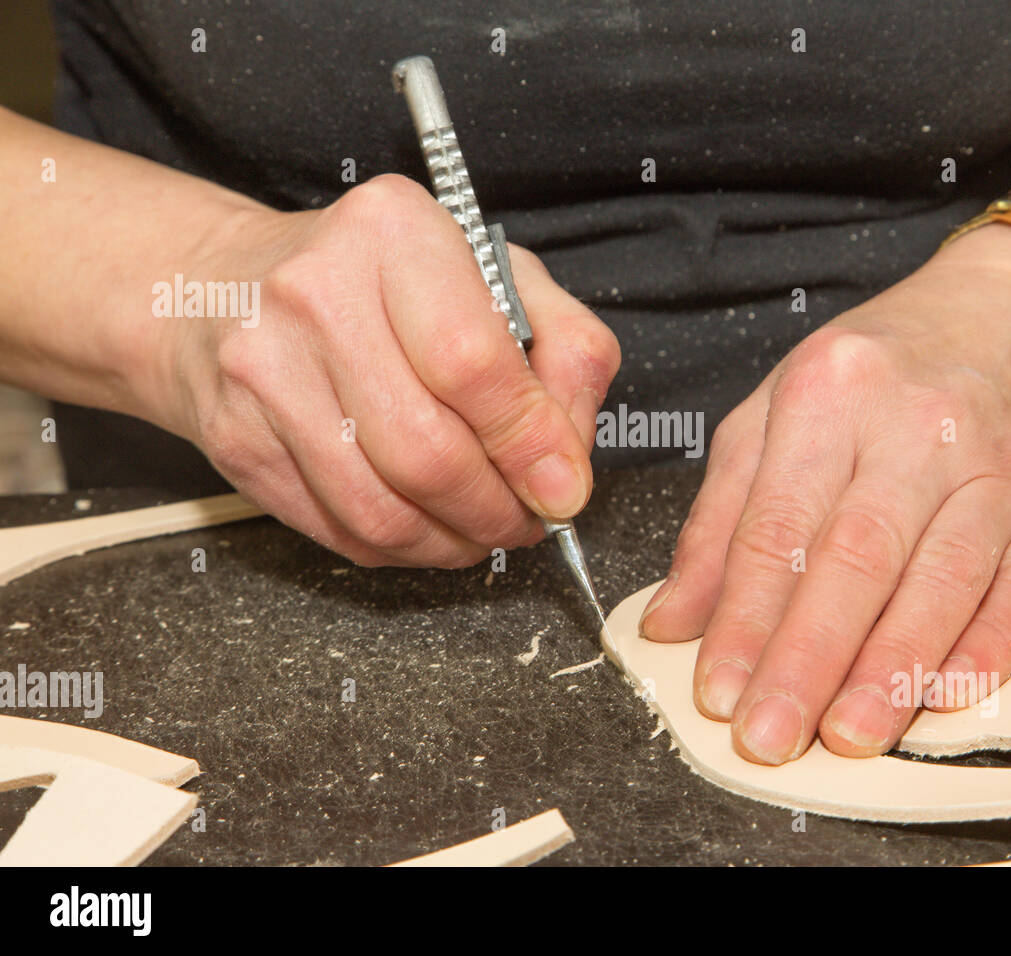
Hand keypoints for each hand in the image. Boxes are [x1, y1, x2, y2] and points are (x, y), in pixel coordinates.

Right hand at [159, 174, 619, 566]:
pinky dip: (403, 548)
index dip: (528, 443)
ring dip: (454, 541)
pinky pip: (339, 530)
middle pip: (427, 452)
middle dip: (497, 510)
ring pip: (382, 509)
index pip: (472, 363)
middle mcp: (315, 295)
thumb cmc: (382, 283)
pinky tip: (428, 526)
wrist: (220, 287)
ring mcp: (263, 372)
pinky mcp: (236, 440)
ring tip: (484, 529)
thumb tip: (566, 466)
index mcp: (393, 232)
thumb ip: (564, 352)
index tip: (562, 487)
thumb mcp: (497, 277)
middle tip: (528, 519)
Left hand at [639, 224, 1010, 762]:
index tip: (718, 692)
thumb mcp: (774, 414)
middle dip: (809, 659)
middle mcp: (919, 426)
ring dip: (892, 669)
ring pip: (943, 581)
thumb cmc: (878, 376)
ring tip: (848, 736)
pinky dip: (986, 652)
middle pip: (858, 557)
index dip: (746, 617)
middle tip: (770, 737)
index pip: (779, 525)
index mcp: (830, 394)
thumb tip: (673, 622)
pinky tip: (944, 699)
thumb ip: (721, 520)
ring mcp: (998, 469)